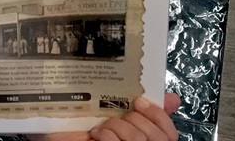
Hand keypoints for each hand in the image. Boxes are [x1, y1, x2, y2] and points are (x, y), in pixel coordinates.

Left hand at [31, 93, 179, 140]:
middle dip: (133, 121)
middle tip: (115, 117)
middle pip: (154, 136)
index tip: (139, 101)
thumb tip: (171, 98)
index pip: (169, 133)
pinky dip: (104, 136)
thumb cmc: (85, 130)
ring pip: (137, 139)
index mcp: (147, 139)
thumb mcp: (116, 116)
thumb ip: (145, 111)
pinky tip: (95, 136)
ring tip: (102, 127)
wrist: (63, 138)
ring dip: (116, 128)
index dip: (158, 116)